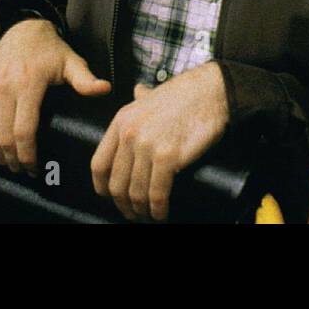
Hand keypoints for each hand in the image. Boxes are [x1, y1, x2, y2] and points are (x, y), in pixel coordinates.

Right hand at [0, 19, 109, 174]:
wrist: (23, 29)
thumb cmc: (51, 50)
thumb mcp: (72, 62)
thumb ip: (85, 80)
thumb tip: (105, 89)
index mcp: (28, 83)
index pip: (24, 131)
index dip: (27, 155)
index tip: (34, 168)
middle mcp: (4, 85)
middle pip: (4, 136)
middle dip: (12, 159)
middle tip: (22, 170)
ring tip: (8, 162)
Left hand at [91, 62, 228, 221]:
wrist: (209, 91)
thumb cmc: (184, 94)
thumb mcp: (151, 94)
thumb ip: (140, 97)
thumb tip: (137, 92)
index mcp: (121, 121)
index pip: (99, 165)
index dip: (103, 188)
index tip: (111, 197)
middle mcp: (129, 134)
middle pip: (116, 184)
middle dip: (124, 206)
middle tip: (133, 214)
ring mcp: (147, 145)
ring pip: (136, 192)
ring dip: (142, 211)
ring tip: (149, 217)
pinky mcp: (168, 156)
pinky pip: (157, 193)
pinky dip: (158, 209)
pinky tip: (162, 213)